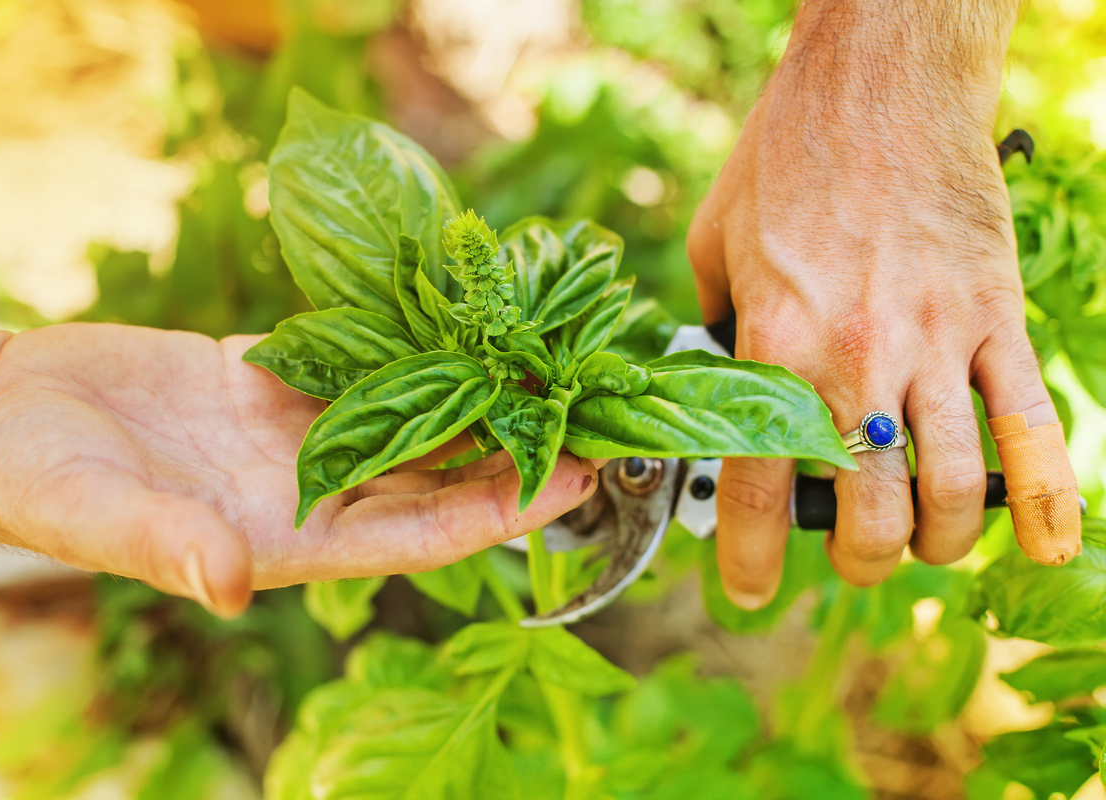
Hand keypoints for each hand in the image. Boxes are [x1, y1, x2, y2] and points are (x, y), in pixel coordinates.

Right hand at [0, 306, 599, 616]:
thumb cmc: (33, 484)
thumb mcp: (97, 516)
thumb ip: (167, 548)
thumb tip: (228, 589)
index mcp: (285, 540)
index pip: (415, 534)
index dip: (494, 514)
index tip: (566, 483)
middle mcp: (308, 489)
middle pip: (435, 476)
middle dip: (513, 454)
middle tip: (593, 419)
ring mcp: (294, 434)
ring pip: (410, 417)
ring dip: (477, 398)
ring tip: (549, 366)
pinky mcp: (269, 380)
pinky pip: (360, 363)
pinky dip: (410, 347)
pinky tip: (461, 321)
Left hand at [687, 0, 1074, 606]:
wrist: (879, 81)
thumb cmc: (785, 154)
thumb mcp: (714, 242)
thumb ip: (713, 323)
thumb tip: (720, 373)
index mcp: (774, 342)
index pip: (756, 485)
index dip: (750, 558)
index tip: (749, 588)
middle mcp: (857, 356)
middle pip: (869, 511)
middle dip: (857, 557)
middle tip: (848, 552)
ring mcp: (936, 341)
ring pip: (953, 489)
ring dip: (938, 541)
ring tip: (920, 543)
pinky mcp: (994, 319)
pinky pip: (1032, 425)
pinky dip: (1048, 496)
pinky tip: (1046, 543)